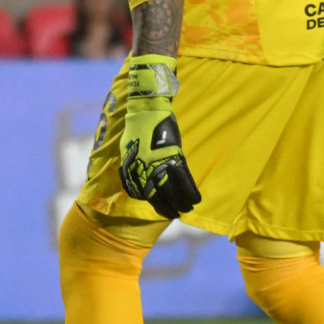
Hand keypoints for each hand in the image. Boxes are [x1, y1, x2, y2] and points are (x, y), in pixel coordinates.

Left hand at [118, 55, 200, 219]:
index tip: (156, 207)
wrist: (147, 109)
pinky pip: (183, 179)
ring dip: (179, 202)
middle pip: (155, 194)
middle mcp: (143, 168)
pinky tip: (195, 200)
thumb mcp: (128, 146)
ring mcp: (159, 163)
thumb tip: (134, 170)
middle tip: (173, 214)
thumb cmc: (138, 126)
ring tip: (185, 210)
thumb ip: (131, 161)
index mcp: (130, 166)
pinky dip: (189, 190)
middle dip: (165, 206)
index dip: (148, 201)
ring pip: (171, 190)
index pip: (138, 191)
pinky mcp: (173, 157)